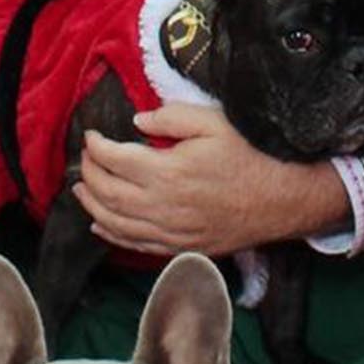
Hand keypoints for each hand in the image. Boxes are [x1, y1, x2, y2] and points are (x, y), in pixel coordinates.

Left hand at [75, 104, 348, 258]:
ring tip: (81, 190)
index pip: (114, 159)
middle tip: (85, 159)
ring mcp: (170, 232)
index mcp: (167, 172)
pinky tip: (101, 225)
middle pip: (107, 193)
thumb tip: (137, 122)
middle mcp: (162, 207)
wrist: (282, 199)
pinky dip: (111, 235)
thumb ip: (171, 116)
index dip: (96, 146)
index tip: (91, 135)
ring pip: (114, 223)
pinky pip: (135, 245)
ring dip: (91, 206)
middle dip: (89, 174)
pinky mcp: (179, 247)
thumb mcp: (214, 122)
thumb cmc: (250, 156)